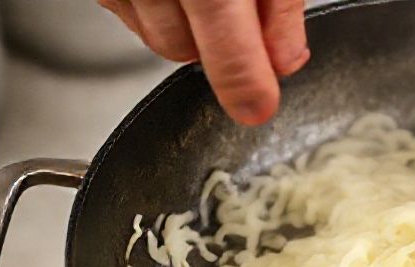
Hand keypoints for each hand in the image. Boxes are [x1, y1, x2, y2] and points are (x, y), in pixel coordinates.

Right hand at [99, 0, 309, 124]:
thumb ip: (280, 10)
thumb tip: (285, 63)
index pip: (228, 57)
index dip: (247, 88)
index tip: (259, 108)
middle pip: (181, 51)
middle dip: (213, 44)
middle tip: (239, 11)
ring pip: (154, 37)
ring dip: (182, 26)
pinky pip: (129, 11)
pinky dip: (153, 6)